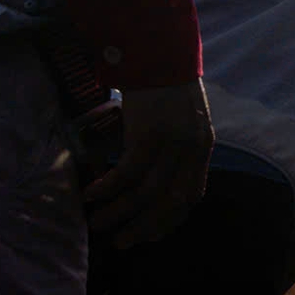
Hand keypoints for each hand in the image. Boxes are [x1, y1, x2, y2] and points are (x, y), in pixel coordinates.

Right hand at [84, 78, 214, 246]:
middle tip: (122, 243)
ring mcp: (171, 143)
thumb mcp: (183, 119)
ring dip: (119, 213)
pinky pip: (127, 173)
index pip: (191, 195)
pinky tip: (91, 195)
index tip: (149, 235)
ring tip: (98, 224)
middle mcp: (191, 148)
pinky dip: (108, 188)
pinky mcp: (148, 134)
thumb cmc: (165, 85)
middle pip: (169, 201)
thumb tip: (157, 176)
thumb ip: (177, 147)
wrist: (159, 51)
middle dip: (144, 227)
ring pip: (145, 192)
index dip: (170, 220)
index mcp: (202, 146)